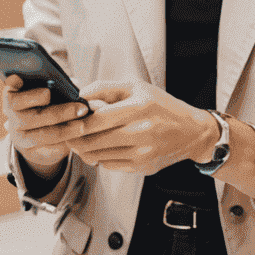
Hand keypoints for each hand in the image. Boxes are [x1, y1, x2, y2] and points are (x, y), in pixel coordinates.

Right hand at [1, 74, 94, 181]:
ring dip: (66, 130)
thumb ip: (55, 86)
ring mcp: (19, 137)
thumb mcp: (45, 91)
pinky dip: (65, 143)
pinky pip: (49, 149)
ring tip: (83, 125)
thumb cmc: (44, 103)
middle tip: (82, 108)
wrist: (36, 132)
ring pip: (43, 135)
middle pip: (33, 117)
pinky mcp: (31, 152)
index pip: (14, 98)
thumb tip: (74, 83)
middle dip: (60, 113)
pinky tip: (79, 137)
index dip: (29, 96)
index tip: (47, 94)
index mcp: (12, 98)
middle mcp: (12, 118)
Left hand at [12, 79, 218, 176]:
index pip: (93, 120)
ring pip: (96, 155)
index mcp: (137, 109)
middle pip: (90, 140)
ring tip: (80, 137)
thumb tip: (77, 93)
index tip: (62, 118)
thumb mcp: (136, 87)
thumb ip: (104, 88)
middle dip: (73, 136)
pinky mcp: (140, 167)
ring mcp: (140, 153)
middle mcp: (139, 133)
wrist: (191, 132)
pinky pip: (108, 164)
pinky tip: (100, 146)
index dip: (72, 121)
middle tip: (64, 130)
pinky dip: (98, 156)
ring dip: (82, 147)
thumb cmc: (162, 105)